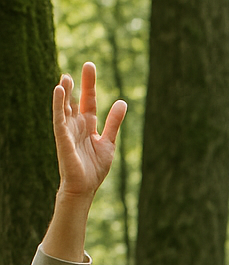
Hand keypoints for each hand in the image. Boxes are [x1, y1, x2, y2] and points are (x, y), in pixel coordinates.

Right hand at [53, 62, 125, 199]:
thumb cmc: (94, 168)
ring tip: (68, 76)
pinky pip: (59, 118)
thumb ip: (114, 123)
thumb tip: (123, 102)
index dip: (90, 84)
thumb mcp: (108, 143)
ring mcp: (68, 130)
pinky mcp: (63, 138)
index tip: (90, 65)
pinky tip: (59, 91)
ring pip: (66, 106)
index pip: (90, 100)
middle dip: (81, 83)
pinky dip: (58, 105)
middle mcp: (77, 124)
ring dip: (67, 91)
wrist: (85, 187)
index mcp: (88, 125)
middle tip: (88, 65)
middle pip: (78, 99)